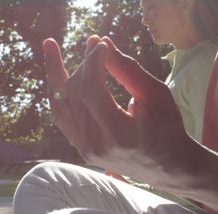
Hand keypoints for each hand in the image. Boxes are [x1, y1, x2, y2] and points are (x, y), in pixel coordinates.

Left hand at [43, 36, 193, 180]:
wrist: (166, 167)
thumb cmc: (167, 127)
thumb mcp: (156, 95)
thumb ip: (128, 70)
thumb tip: (102, 42)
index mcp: (119, 134)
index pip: (91, 91)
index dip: (92, 63)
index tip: (101, 43)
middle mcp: (96, 145)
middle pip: (75, 95)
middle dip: (82, 65)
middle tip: (93, 43)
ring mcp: (85, 150)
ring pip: (61, 105)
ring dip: (58, 74)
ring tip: (50, 46)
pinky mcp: (81, 149)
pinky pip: (61, 117)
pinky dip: (59, 93)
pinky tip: (57, 74)